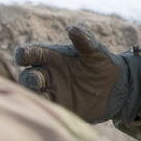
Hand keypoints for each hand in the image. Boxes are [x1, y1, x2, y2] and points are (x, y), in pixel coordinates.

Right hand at [15, 25, 140, 123]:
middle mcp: (47, 74)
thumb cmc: (104, 66)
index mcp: (52, 57)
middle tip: (36, 81)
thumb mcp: (97, 53)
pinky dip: (43, 110)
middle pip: (27, 76)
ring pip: (32, 94)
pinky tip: (46, 112)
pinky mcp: (57, 108)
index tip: (24, 56)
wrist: (116, 90)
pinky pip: (45, 109)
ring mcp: (51, 92)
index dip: (24, 54)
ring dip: (33, 96)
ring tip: (41, 97)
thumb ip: (86, 42)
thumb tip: (73, 28)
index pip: (31, 54)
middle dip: (28, 78)